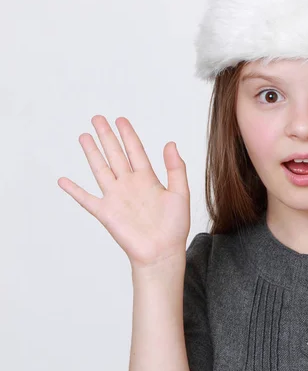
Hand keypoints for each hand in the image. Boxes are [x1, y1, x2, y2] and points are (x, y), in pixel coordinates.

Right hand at [58, 115, 190, 269]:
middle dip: (107, 136)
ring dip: (92, 153)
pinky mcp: (106, 213)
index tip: (121, 119)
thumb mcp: (180, 194)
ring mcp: (116, 198)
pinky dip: (74, 190)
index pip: (135, 151)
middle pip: (115, 155)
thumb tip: (170, 143)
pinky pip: (86, 199)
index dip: (128, 135)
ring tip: (84, 136)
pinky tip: (63, 180)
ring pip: (100, 169)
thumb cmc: (175, 227)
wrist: (162, 252)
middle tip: (97, 118)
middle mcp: (130, 185)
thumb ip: (176, 169)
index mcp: (148, 179)